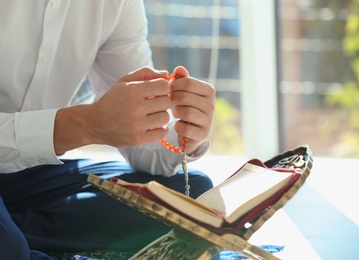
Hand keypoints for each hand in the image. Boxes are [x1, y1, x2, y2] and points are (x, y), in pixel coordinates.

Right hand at [54, 67, 170, 154]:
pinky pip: (162, 133)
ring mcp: (136, 125)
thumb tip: (166, 74)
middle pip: (166, 102)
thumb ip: (145, 73)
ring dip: (161, 116)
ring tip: (151, 115)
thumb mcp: (124, 82)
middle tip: (153, 104)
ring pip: (165, 117)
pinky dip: (160, 129)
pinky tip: (153, 126)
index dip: (163, 88)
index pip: (164, 86)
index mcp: (133, 90)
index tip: (157, 92)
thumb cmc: (112, 100)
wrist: (94, 123)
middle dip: (162, 102)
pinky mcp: (137, 139)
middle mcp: (135, 107)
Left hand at [169, 66, 215, 154]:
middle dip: (173, 99)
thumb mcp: (186, 92)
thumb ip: (182, 79)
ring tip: (175, 112)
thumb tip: (179, 69)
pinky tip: (179, 124)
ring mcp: (209, 120)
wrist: (194, 131)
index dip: (174, 85)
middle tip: (170, 101)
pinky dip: (177, 126)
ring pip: (185, 112)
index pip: (188, 82)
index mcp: (209, 90)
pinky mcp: (203, 134)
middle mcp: (212, 105)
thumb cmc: (187, 106)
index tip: (169, 90)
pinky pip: (184, 128)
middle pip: (185, 97)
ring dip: (176, 112)